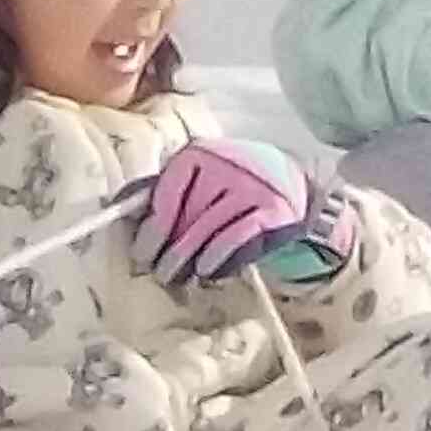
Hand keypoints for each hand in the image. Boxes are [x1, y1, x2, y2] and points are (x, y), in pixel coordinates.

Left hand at [129, 139, 357, 287]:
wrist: (291, 182)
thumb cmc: (231, 185)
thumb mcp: (203, 178)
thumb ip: (173, 195)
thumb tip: (138, 227)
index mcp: (200, 153)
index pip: (169, 190)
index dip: (153, 226)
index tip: (142, 253)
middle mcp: (226, 165)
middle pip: (188, 214)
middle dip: (169, 249)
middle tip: (157, 273)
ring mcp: (252, 186)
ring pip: (210, 228)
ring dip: (189, 258)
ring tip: (176, 277)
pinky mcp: (273, 209)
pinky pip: (237, 238)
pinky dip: (218, 258)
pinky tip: (205, 271)